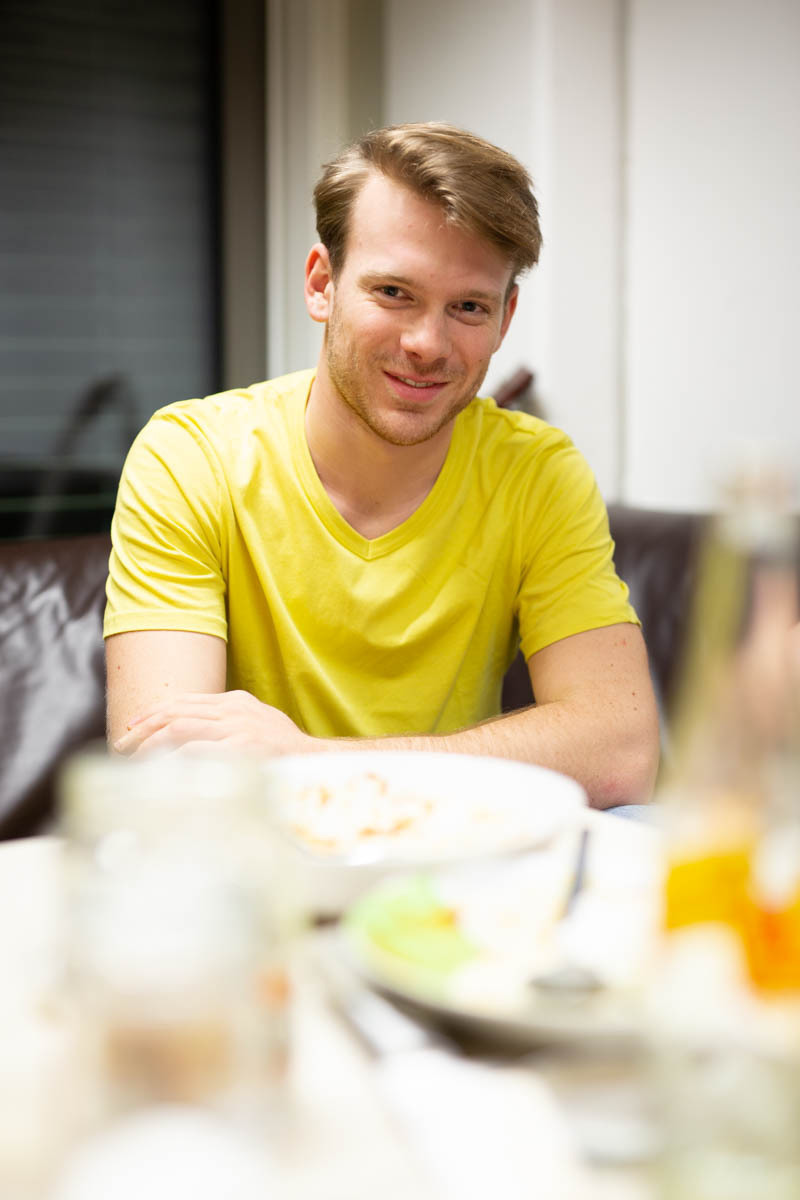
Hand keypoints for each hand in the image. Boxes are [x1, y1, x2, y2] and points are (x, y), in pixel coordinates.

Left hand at [113, 690, 313, 757]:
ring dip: (152, 744)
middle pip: (175, 711)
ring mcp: (238, 727)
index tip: (131, 728)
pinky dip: (174, 759)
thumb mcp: (254, 728)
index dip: (152, 713)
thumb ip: (225, 727)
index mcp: (235, 702)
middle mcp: (234, 709)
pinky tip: (160, 769)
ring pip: (180, 727)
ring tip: (135, 758)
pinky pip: (197, 750)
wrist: (317, 762)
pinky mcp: (243, 746)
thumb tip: (189, 743)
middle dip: (143, 729)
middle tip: (122, 745)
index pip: (183, 701)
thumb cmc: (285, 752)